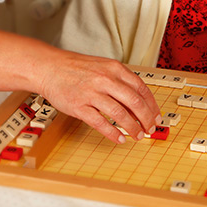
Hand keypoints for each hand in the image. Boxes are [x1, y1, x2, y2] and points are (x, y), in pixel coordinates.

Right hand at [38, 51, 161, 143]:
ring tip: (137, 136)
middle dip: (146, 119)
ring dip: (132, 127)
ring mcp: (92, 93)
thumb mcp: (103, 67)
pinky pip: (100, 123)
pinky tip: (119, 139)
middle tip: (150, 129)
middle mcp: (105, 79)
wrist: (50, 68)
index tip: (156, 116)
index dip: (152, 105)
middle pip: (134, 102)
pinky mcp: (79, 106)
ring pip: (120, 113)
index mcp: (114, 68)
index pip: (141, 88)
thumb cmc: (76, 68)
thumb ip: (120, 82)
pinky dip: (112, 133)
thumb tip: (138, 105)